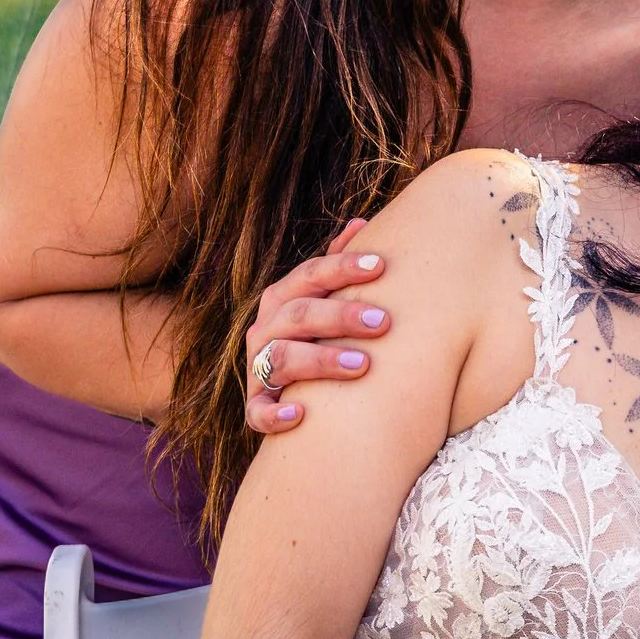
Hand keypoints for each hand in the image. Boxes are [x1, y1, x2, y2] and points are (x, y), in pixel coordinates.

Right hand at [245, 220, 388, 432]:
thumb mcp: (326, 300)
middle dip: (340, 315)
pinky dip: (273, 415)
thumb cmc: (322, 337)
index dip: (341, 268)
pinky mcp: (258, 407)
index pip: (309, 276)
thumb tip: (360, 223)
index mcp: (283, 300)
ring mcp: (258, 369)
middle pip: (299, 315)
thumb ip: (338, 266)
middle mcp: (266, 330)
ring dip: (321, 360)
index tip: (380, 265)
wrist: (302, 397)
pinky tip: (300, 414)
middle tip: (383, 320)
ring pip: (282, 359)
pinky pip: (257, 413)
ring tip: (363, 365)